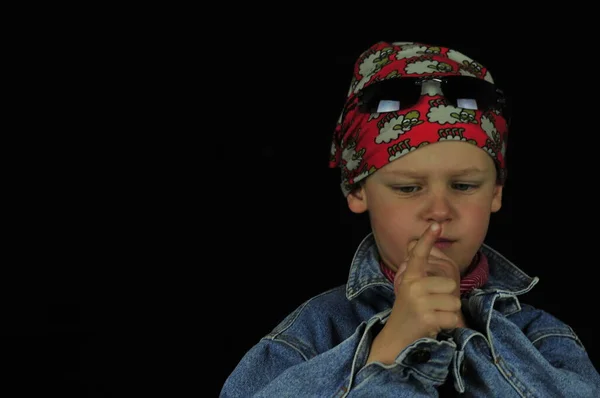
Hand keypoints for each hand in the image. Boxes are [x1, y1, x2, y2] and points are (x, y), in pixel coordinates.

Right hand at [367, 223, 461, 364]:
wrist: (397, 337)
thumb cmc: (409, 308)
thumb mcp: (410, 286)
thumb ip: (415, 267)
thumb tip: (413, 243)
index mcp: (409, 276)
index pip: (419, 254)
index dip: (427, 239)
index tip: (435, 224)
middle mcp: (412, 286)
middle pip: (450, 284)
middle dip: (448, 297)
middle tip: (434, 305)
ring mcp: (419, 302)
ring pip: (454, 301)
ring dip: (449, 312)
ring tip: (434, 315)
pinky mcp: (426, 318)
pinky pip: (453, 317)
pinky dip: (449, 324)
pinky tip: (436, 326)